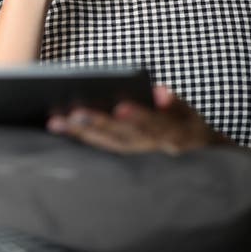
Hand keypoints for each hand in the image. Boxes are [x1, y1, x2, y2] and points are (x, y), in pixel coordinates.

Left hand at [47, 86, 231, 153]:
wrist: (193, 153)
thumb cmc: (185, 122)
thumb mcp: (188, 111)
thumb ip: (174, 103)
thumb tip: (160, 92)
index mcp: (174, 135)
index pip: (156, 126)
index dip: (139, 117)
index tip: (121, 107)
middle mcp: (153, 150)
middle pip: (124, 138)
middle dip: (99, 125)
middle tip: (75, 112)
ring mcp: (138, 157)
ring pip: (108, 146)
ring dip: (82, 133)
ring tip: (57, 120)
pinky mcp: (124, 158)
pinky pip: (100, 149)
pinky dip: (80, 138)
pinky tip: (59, 126)